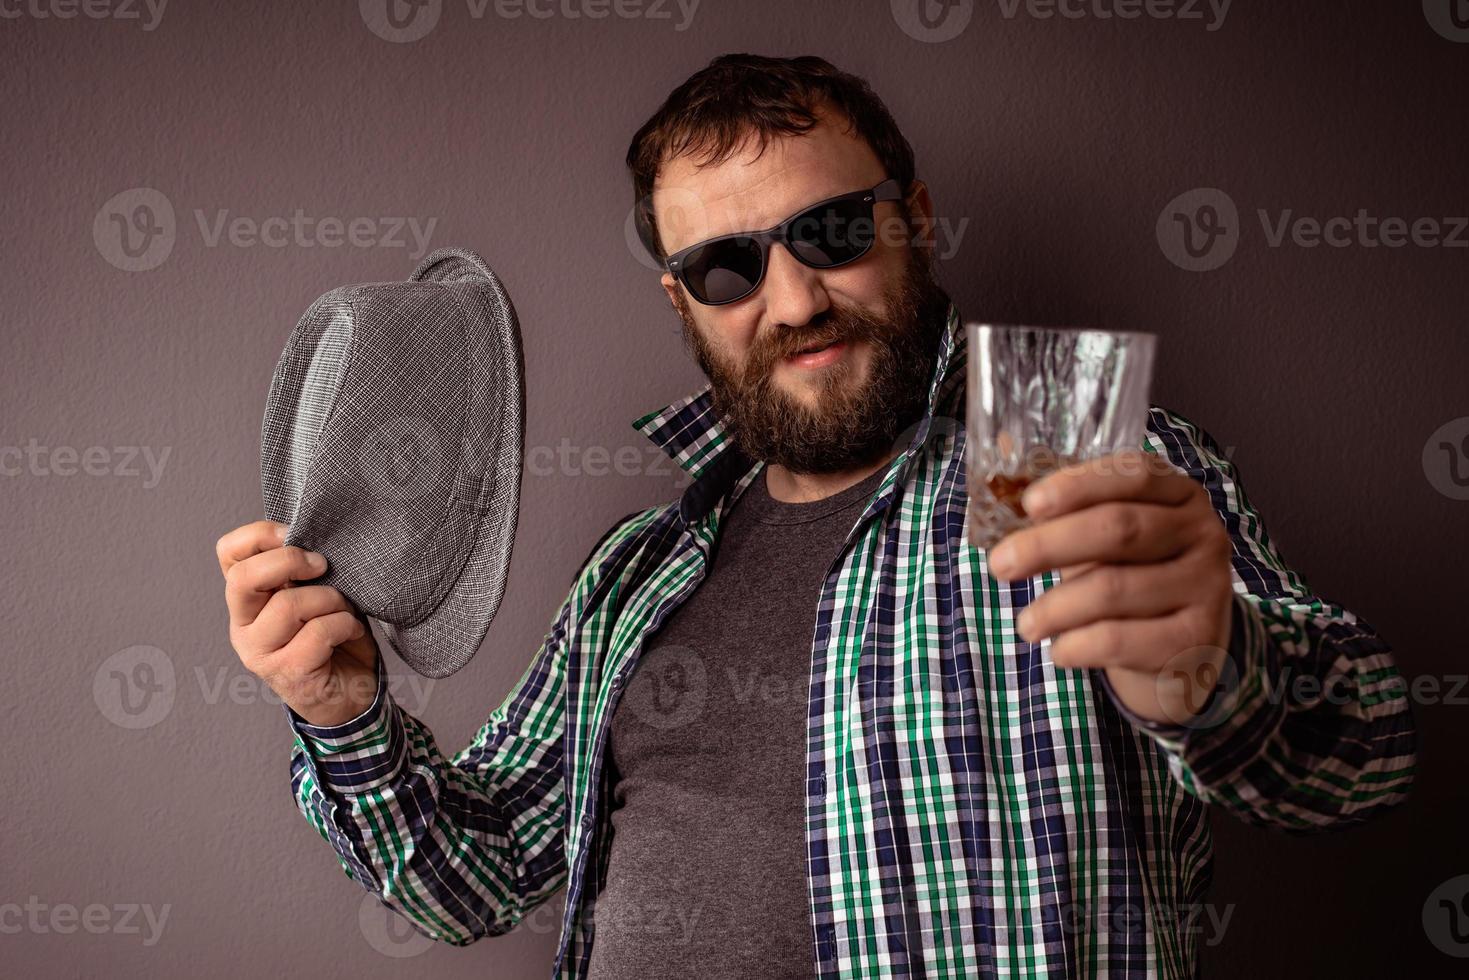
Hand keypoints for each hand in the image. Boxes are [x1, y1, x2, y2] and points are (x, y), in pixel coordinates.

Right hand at [216, 520, 380, 727]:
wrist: (350, 694)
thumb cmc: (334, 637)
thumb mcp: (316, 594)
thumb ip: (304, 571)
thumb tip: (316, 539)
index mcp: (248, 599)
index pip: (228, 552)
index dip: (260, 534)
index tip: (296, 534)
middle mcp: (244, 626)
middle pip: (244, 578)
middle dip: (290, 561)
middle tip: (323, 566)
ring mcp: (261, 653)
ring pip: (289, 606)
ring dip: (331, 600)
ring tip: (344, 611)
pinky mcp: (288, 673)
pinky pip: (319, 632)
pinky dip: (345, 625)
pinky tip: (351, 633)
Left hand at [985, 450, 1235, 725]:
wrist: (1184, 654)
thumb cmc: (1132, 580)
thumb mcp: (1102, 539)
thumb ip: (1063, 504)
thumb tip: (1002, 449)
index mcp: (1179, 494)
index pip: (1133, 474)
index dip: (1078, 485)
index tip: (1029, 503)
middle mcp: (1203, 534)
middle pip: (1119, 528)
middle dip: (1047, 545)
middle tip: (999, 565)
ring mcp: (1207, 587)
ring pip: (1112, 589)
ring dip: (1054, 608)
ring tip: (1026, 625)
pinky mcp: (1196, 640)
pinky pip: (1120, 639)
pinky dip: (1076, 645)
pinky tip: (1061, 650)